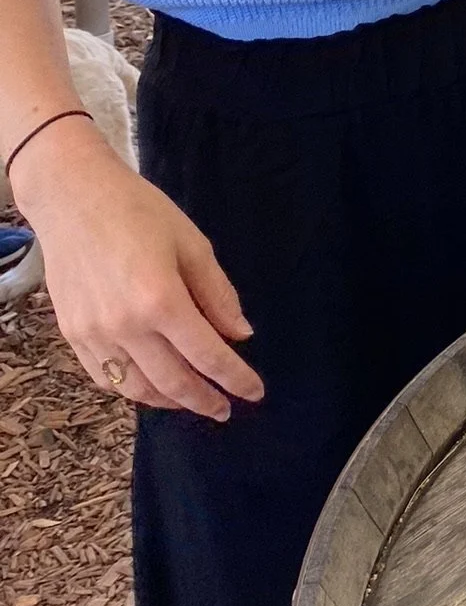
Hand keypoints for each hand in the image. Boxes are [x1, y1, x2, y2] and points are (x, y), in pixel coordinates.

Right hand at [20, 132, 263, 419]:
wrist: (73, 196)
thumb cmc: (139, 211)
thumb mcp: (192, 244)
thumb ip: (218, 294)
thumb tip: (241, 335)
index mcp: (161, 300)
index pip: (208, 355)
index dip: (235, 379)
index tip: (255, 393)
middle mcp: (125, 326)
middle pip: (173, 382)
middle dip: (204, 401)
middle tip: (225, 409)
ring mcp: (93, 334)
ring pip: (136, 389)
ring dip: (169, 401)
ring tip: (192, 399)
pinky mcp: (72, 334)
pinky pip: (105, 378)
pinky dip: (132, 389)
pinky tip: (151, 385)